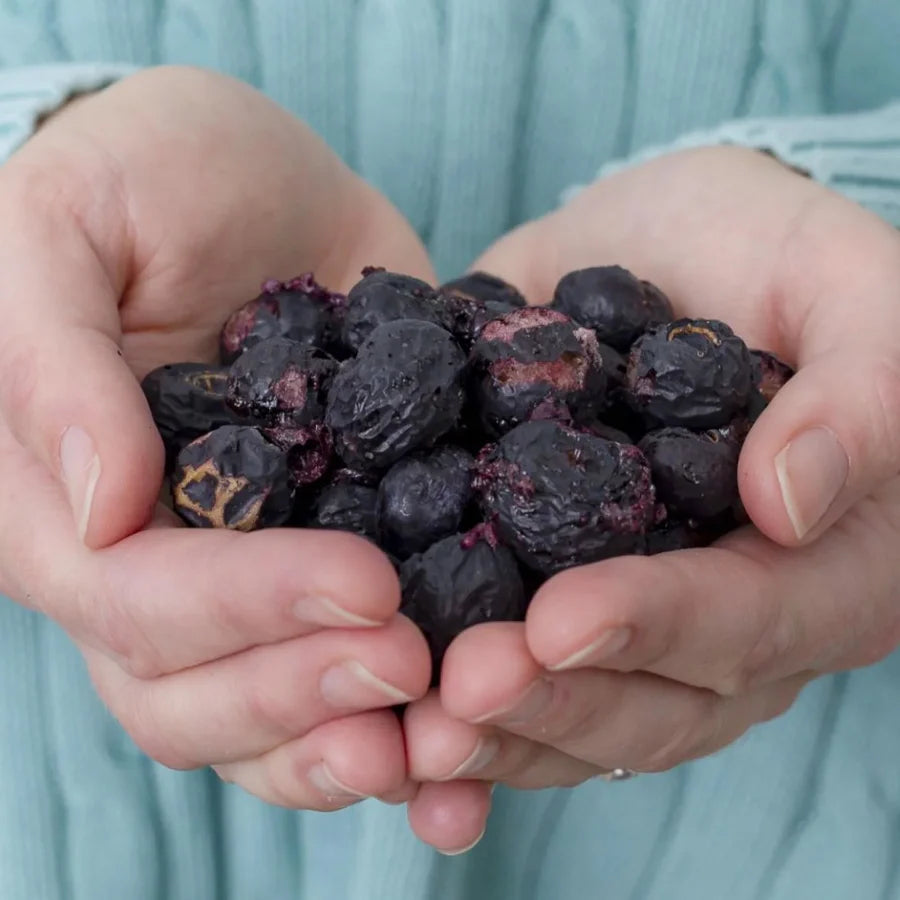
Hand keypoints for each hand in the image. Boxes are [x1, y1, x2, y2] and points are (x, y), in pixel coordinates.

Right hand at [0, 66, 434, 811]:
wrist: (260, 182)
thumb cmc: (148, 173)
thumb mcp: (75, 223)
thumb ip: (53, 361)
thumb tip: (96, 509)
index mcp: (59, 496)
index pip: (124, 596)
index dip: (235, 608)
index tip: (363, 584)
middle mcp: (142, 563)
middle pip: (186, 692)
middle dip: (301, 696)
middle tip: (416, 672)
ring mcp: (236, 574)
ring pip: (263, 716)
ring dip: (353, 746)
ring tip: (449, 752)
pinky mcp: (328, 556)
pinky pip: (344, 666)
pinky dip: (404, 721)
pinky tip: (473, 742)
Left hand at [403, 145, 899, 848]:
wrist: (664, 244)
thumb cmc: (773, 252)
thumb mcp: (845, 288)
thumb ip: (857, 393)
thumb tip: (791, 503)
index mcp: (823, 564)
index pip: (751, 618)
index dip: (657, 626)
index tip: (557, 621)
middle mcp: (729, 615)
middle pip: (656, 700)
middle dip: (555, 702)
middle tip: (459, 694)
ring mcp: (636, 613)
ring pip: (580, 712)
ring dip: (496, 734)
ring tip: (412, 734)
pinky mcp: (554, 588)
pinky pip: (516, 672)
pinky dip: (455, 714)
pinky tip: (391, 739)